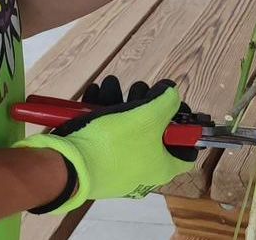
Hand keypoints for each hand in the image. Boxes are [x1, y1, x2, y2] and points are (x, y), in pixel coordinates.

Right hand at [13, 77, 196, 213]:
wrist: (68, 163)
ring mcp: (117, 165)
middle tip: (138, 91)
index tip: (178, 108)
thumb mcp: (149, 116)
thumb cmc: (114, 142)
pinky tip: (94, 94)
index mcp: (162, 166)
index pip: (187, 151)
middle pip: (153, 131)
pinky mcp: (95, 160)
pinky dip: (101, 111)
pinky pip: (105, 133)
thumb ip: (167, 100)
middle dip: (145, 103)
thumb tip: (171, 92)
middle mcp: (143, 170)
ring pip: (126, 127)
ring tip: (109, 85)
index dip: (187, 127)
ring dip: (119, 100)